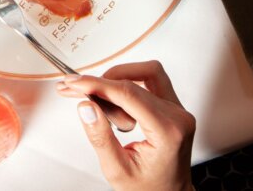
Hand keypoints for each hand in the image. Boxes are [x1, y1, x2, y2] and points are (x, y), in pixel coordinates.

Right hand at [55, 61, 194, 190]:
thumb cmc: (148, 188)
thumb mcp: (117, 170)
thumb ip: (101, 137)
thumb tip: (86, 107)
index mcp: (167, 132)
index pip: (128, 94)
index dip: (97, 84)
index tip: (74, 83)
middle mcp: (178, 116)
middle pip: (134, 81)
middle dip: (101, 83)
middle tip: (76, 90)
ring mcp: (177, 110)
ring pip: (146, 72)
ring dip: (117, 81)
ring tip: (102, 107)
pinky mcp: (172, 107)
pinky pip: (149, 82)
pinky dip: (127, 87)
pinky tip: (114, 105)